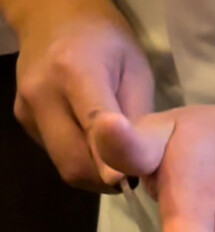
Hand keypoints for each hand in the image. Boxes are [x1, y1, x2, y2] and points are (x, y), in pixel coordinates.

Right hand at [7, 0, 152, 190]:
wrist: (52, 16)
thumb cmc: (107, 40)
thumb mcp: (135, 71)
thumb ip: (137, 118)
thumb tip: (140, 165)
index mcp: (74, 71)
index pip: (95, 129)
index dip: (114, 162)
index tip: (131, 181)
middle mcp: (42, 93)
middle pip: (75, 163)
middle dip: (107, 179)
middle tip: (130, 175)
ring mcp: (27, 110)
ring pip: (65, 167)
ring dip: (94, 174)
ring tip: (113, 159)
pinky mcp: (23, 122)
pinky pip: (57, 157)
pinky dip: (80, 161)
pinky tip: (93, 144)